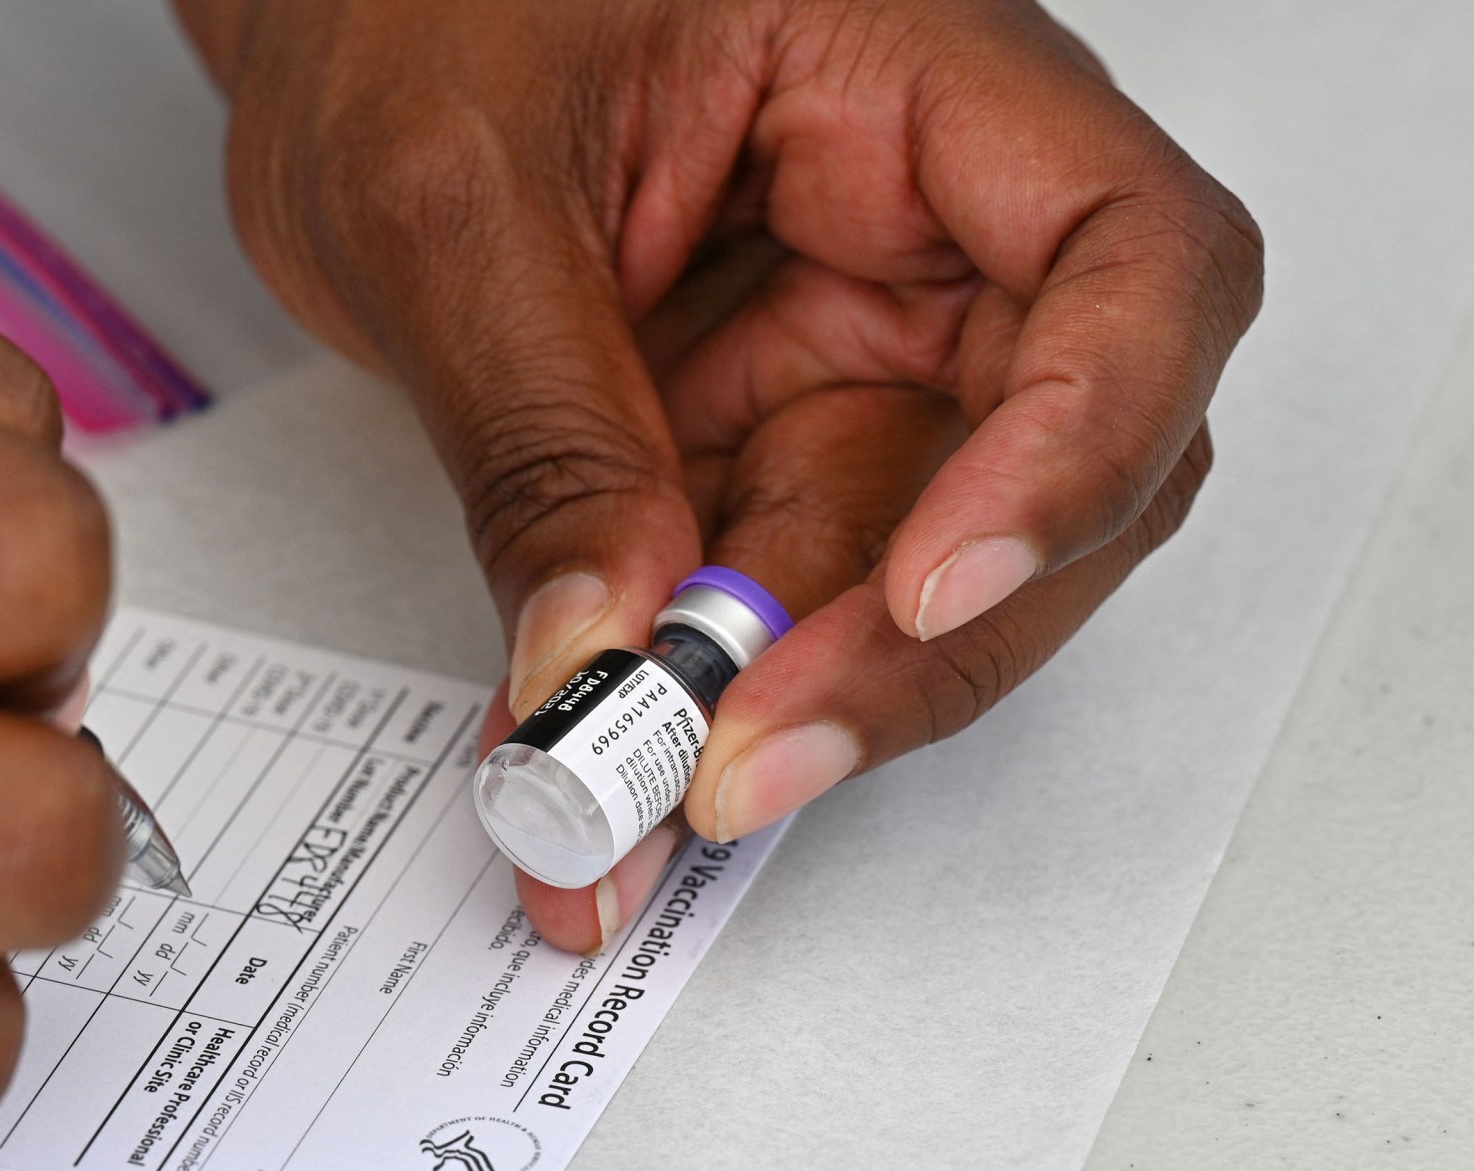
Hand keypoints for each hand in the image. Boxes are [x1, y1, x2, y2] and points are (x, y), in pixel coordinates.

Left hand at [179, 0, 1261, 949]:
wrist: (337, 18)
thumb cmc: (412, 1)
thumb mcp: (446, 199)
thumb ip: (544, 433)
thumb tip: (608, 651)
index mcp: (918, 77)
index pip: (1136, 259)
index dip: (1082, 442)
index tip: (935, 586)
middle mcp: (932, 220)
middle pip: (1058, 463)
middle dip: (912, 644)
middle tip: (738, 758)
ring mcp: (861, 337)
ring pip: (916, 566)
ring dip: (792, 698)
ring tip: (634, 789)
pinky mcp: (778, 427)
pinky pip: (784, 586)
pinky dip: (705, 686)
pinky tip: (610, 756)